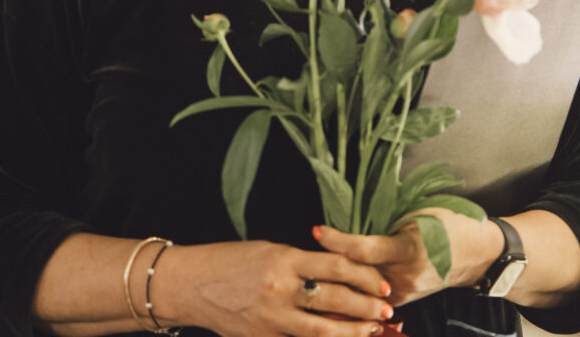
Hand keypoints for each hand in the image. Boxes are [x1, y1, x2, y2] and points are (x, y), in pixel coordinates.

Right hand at [163, 239, 395, 336]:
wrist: (192, 284)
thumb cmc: (228, 261)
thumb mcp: (267, 251)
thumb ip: (298, 264)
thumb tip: (332, 276)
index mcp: (284, 259)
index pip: (336, 266)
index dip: (364, 275)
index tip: (381, 281)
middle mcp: (282, 289)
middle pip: (336, 299)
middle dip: (366, 306)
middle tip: (387, 309)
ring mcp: (273, 319)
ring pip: (323, 330)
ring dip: (352, 331)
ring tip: (372, 330)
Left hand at [314, 211, 499, 305]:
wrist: (478, 255)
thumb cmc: (448, 224)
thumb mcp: (418, 213)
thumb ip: (387, 218)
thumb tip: (354, 210)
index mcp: (408, 250)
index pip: (364, 250)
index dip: (338, 241)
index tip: (317, 230)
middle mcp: (403, 278)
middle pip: (357, 276)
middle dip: (329, 267)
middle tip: (302, 256)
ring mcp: (403, 294)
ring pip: (361, 291)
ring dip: (336, 282)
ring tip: (307, 273)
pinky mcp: (402, 301)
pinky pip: (370, 300)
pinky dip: (350, 293)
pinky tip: (329, 288)